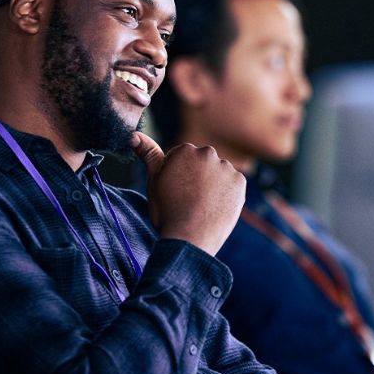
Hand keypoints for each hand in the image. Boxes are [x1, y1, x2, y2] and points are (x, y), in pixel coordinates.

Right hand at [132, 132, 244, 255]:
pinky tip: (216, 206)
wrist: (189, 239)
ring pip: (218, 173)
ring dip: (214, 184)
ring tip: (203, 205)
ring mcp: (226, 167)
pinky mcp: (240, 181)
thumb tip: (134, 135)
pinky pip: (233, 184)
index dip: (178, 176)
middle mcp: (208, 153)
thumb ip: (148, 154)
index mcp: (185, 150)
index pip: (183, 158)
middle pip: (202, 163)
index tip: (177, 191)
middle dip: (198, 176)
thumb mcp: (153, 181)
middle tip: (190, 199)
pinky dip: (227, 193)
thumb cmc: (167, 211)